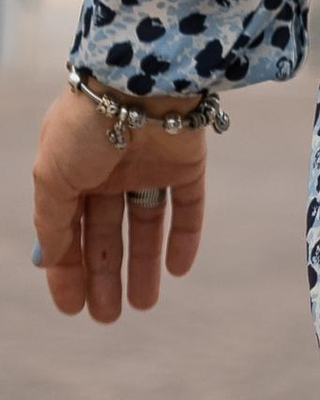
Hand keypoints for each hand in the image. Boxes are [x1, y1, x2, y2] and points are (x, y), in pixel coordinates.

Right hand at [30, 85, 211, 324]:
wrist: (139, 81)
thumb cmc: (86, 127)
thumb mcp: (51, 179)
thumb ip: (53, 223)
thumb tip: (50, 260)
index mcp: (72, 170)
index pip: (69, 230)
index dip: (68, 270)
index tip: (71, 308)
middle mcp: (110, 169)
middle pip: (108, 233)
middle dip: (106, 275)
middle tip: (107, 318)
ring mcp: (150, 165)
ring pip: (148, 224)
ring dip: (145, 265)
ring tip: (144, 305)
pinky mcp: (188, 162)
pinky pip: (189, 206)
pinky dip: (186, 237)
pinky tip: (179, 271)